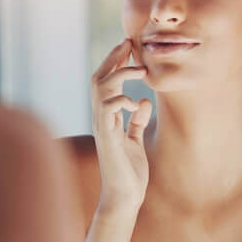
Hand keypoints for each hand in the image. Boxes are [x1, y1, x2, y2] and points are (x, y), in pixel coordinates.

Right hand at [90, 39, 152, 214]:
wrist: (125, 198)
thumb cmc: (130, 173)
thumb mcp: (136, 141)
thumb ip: (137, 121)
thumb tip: (143, 102)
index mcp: (108, 118)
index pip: (106, 82)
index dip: (115, 62)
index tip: (128, 45)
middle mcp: (101, 120)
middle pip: (99, 79)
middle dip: (112, 59)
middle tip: (128, 43)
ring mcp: (103, 128)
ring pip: (100, 91)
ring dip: (119, 76)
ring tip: (139, 71)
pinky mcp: (108, 139)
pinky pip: (107, 111)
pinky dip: (120, 101)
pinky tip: (134, 102)